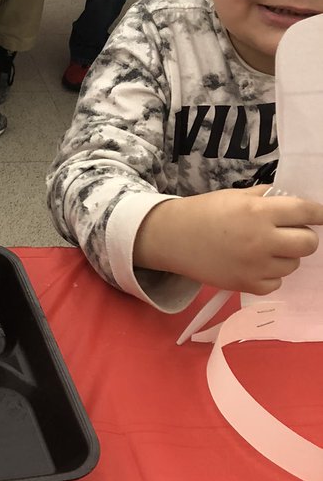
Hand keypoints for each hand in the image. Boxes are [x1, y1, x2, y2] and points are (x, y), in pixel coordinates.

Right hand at [134, 186, 322, 294]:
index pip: (306, 212)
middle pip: (308, 243)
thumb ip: (267, 199)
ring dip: (285, 256)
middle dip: (304, 236)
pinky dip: (270, 275)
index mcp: (258, 212)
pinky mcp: (247, 285)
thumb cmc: (205, 212)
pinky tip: (254, 265)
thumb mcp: (236, 195)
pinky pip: (276, 283)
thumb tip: (296, 204)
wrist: (173, 237)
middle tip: (289, 233)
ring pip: (293, 264)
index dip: (319, 213)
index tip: (320, 215)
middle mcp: (261, 239)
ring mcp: (255, 265)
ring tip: (264, 249)